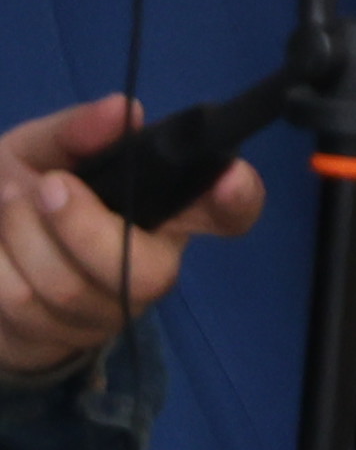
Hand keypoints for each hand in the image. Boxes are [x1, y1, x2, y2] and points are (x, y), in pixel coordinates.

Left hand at [0, 98, 264, 384]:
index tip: (229, 178)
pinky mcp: (65, 338)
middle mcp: (151, 266)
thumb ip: (75, 131)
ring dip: (22, 236)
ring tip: (7, 203)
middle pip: (146, 273)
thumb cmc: (23, 194)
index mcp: (162, 213)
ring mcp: (110, 309)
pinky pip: (27, 305)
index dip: (238, 201)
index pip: (227, 214)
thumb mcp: (38, 151)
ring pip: (71, 288)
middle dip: (83, 227)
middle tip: (46, 186)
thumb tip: (121, 111)